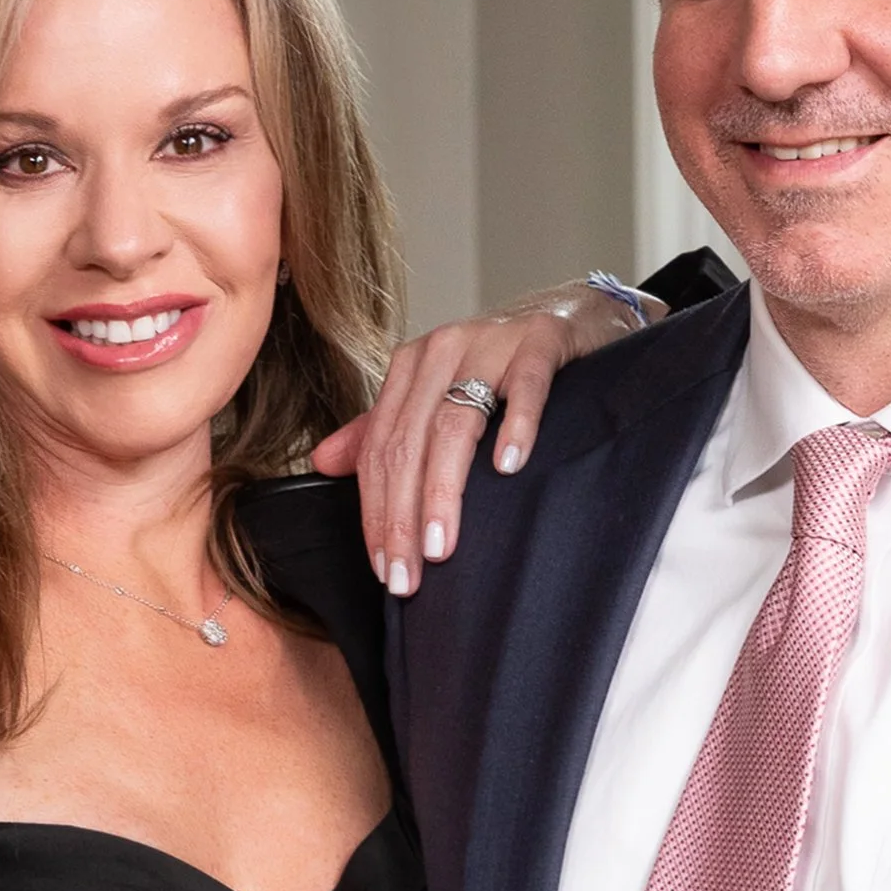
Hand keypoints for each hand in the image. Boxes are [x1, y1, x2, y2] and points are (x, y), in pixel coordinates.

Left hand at [311, 280, 656, 589]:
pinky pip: (525, 388)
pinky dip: (516, 427)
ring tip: (440, 546)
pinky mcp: (540, 343)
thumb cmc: (499, 366)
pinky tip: (508, 467)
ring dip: (443, 491)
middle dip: (402, 517)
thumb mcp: (435, 395)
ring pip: (454, 424)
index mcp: (409, 368)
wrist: (567, 316)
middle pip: (408, 443)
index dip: (375, 513)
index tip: (384, 568)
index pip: (378, 449)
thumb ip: (380, 430)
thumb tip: (323, 462)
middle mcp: (440, 351)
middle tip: (408, 574)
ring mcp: (491, 344)